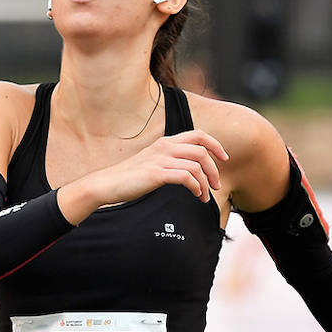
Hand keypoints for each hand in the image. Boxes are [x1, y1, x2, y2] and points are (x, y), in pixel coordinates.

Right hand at [59, 130, 227, 223]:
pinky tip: (195, 195)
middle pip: (202, 150)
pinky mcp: (157, 174)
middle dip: (214, 169)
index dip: (215, 145)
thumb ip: (170, 161)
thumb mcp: (153, 163)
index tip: (224, 158)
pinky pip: (186, 177)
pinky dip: (196, 187)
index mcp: (165, 142)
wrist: (108, 184)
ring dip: (206, 182)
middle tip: (216, 185)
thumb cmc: (130, 177)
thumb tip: (190, 169)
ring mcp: (161, 160)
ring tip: (204, 196)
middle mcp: (165, 147)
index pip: (198, 135)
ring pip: (196, 165)